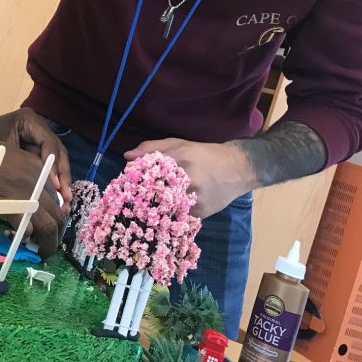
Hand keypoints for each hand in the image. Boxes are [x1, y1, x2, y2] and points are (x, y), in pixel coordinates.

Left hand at [0, 108, 71, 194]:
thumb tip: (45, 197)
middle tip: (66, 198)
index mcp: (29, 120)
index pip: (49, 145)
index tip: (56, 188)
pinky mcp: (33, 149)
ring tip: (65, 202)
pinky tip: (55, 198)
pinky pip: (47, 165)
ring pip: (56, 160)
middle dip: (62, 176)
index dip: (54, 168)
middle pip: (57, 152)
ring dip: (60, 181)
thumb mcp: (2, 159)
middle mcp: (37, 125)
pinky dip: (51, 181)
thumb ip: (23, 172)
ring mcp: (37, 136)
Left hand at [124, 138, 253, 217]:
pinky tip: (166, 209)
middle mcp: (188, 182)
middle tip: (133, 198)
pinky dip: (170, 213)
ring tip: (148, 204)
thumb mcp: (178, 144)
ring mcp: (195, 200)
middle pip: (154, 194)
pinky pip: (178, 216)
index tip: (124, 184)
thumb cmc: (204, 154)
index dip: (133, 181)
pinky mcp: (200, 214)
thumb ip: (151, 148)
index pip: (147, 174)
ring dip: (155, 207)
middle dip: (142, 197)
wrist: (237, 168)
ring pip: (165, 208)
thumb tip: (127, 157)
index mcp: (179, 162)